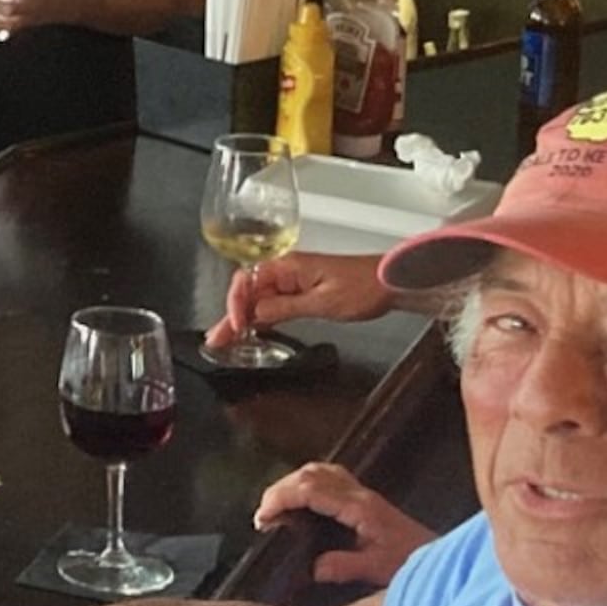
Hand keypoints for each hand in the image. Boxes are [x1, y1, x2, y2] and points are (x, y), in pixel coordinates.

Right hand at [217, 249, 388, 346]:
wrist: (390, 283)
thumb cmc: (364, 286)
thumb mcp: (322, 302)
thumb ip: (285, 308)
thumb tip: (255, 314)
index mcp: (288, 266)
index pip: (247, 281)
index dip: (235, 304)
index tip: (234, 325)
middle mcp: (286, 270)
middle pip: (247, 292)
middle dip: (230, 315)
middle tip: (216, 339)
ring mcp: (293, 281)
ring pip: (258, 300)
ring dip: (240, 319)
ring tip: (225, 340)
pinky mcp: (301, 292)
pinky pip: (272, 304)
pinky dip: (258, 318)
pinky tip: (250, 331)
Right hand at [252, 463, 425, 588]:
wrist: (439, 558)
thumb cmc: (411, 564)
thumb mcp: (378, 570)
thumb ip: (344, 566)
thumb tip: (311, 568)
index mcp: (359, 507)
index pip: (311, 489)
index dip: (281, 498)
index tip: (262, 518)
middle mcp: (359, 493)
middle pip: (311, 473)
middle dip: (280, 489)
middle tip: (263, 516)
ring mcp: (362, 492)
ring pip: (319, 470)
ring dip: (292, 483)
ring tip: (276, 508)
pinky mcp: (364, 498)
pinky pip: (329, 476)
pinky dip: (307, 482)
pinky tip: (301, 500)